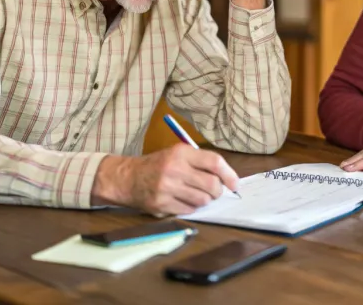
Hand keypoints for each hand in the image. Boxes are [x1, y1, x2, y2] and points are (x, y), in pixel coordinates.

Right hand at [91, 144, 239, 214]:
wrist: (128, 177)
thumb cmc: (158, 165)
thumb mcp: (177, 154)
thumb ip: (200, 163)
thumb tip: (227, 178)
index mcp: (181, 152)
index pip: (214, 162)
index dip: (229, 174)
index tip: (234, 184)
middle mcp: (174, 169)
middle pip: (211, 184)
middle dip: (218, 191)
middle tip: (215, 192)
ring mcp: (167, 188)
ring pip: (202, 200)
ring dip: (205, 200)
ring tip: (197, 195)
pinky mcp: (161, 204)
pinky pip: (189, 210)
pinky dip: (192, 208)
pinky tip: (184, 201)